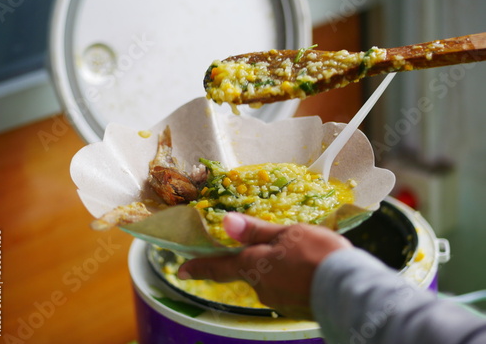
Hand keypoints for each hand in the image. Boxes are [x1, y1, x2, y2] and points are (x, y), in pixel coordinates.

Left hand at [178, 213, 351, 319]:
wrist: (349, 290)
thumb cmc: (316, 255)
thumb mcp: (286, 234)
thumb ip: (255, 231)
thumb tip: (226, 223)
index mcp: (253, 266)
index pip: (219, 266)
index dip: (199, 267)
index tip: (182, 269)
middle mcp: (260, 287)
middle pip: (250, 269)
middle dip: (260, 258)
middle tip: (284, 245)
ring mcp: (277, 301)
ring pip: (271, 278)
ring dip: (280, 267)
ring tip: (305, 255)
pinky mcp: (294, 308)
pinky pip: (286, 288)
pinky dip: (292, 277)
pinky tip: (311, 270)